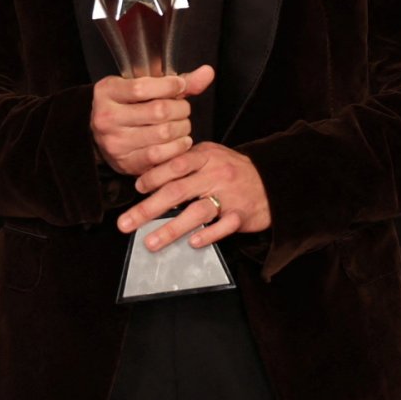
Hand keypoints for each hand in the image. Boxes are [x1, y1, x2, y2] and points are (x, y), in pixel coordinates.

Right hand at [89, 65, 213, 174]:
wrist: (108, 137)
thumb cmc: (131, 106)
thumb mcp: (145, 87)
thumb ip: (176, 82)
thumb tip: (207, 72)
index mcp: (107, 92)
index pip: (142, 88)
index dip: (169, 86)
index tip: (180, 86)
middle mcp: (106, 117)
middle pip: (158, 110)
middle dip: (181, 108)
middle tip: (183, 109)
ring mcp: (114, 142)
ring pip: (163, 133)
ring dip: (182, 128)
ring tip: (182, 125)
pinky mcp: (126, 162)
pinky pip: (160, 155)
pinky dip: (178, 147)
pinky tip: (181, 141)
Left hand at [118, 140, 271, 249]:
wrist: (274, 181)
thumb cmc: (234, 171)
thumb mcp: (211, 157)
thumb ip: (185, 164)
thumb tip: (149, 179)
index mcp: (206, 156)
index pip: (174, 165)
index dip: (152, 177)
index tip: (137, 189)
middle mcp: (216, 174)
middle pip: (177, 191)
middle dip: (148, 209)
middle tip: (126, 223)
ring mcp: (230, 195)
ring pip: (197, 212)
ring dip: (171, 229)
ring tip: (150, 242)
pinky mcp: (242, 214)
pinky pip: (223, 226)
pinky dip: (208, 235)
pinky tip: (192, 243)